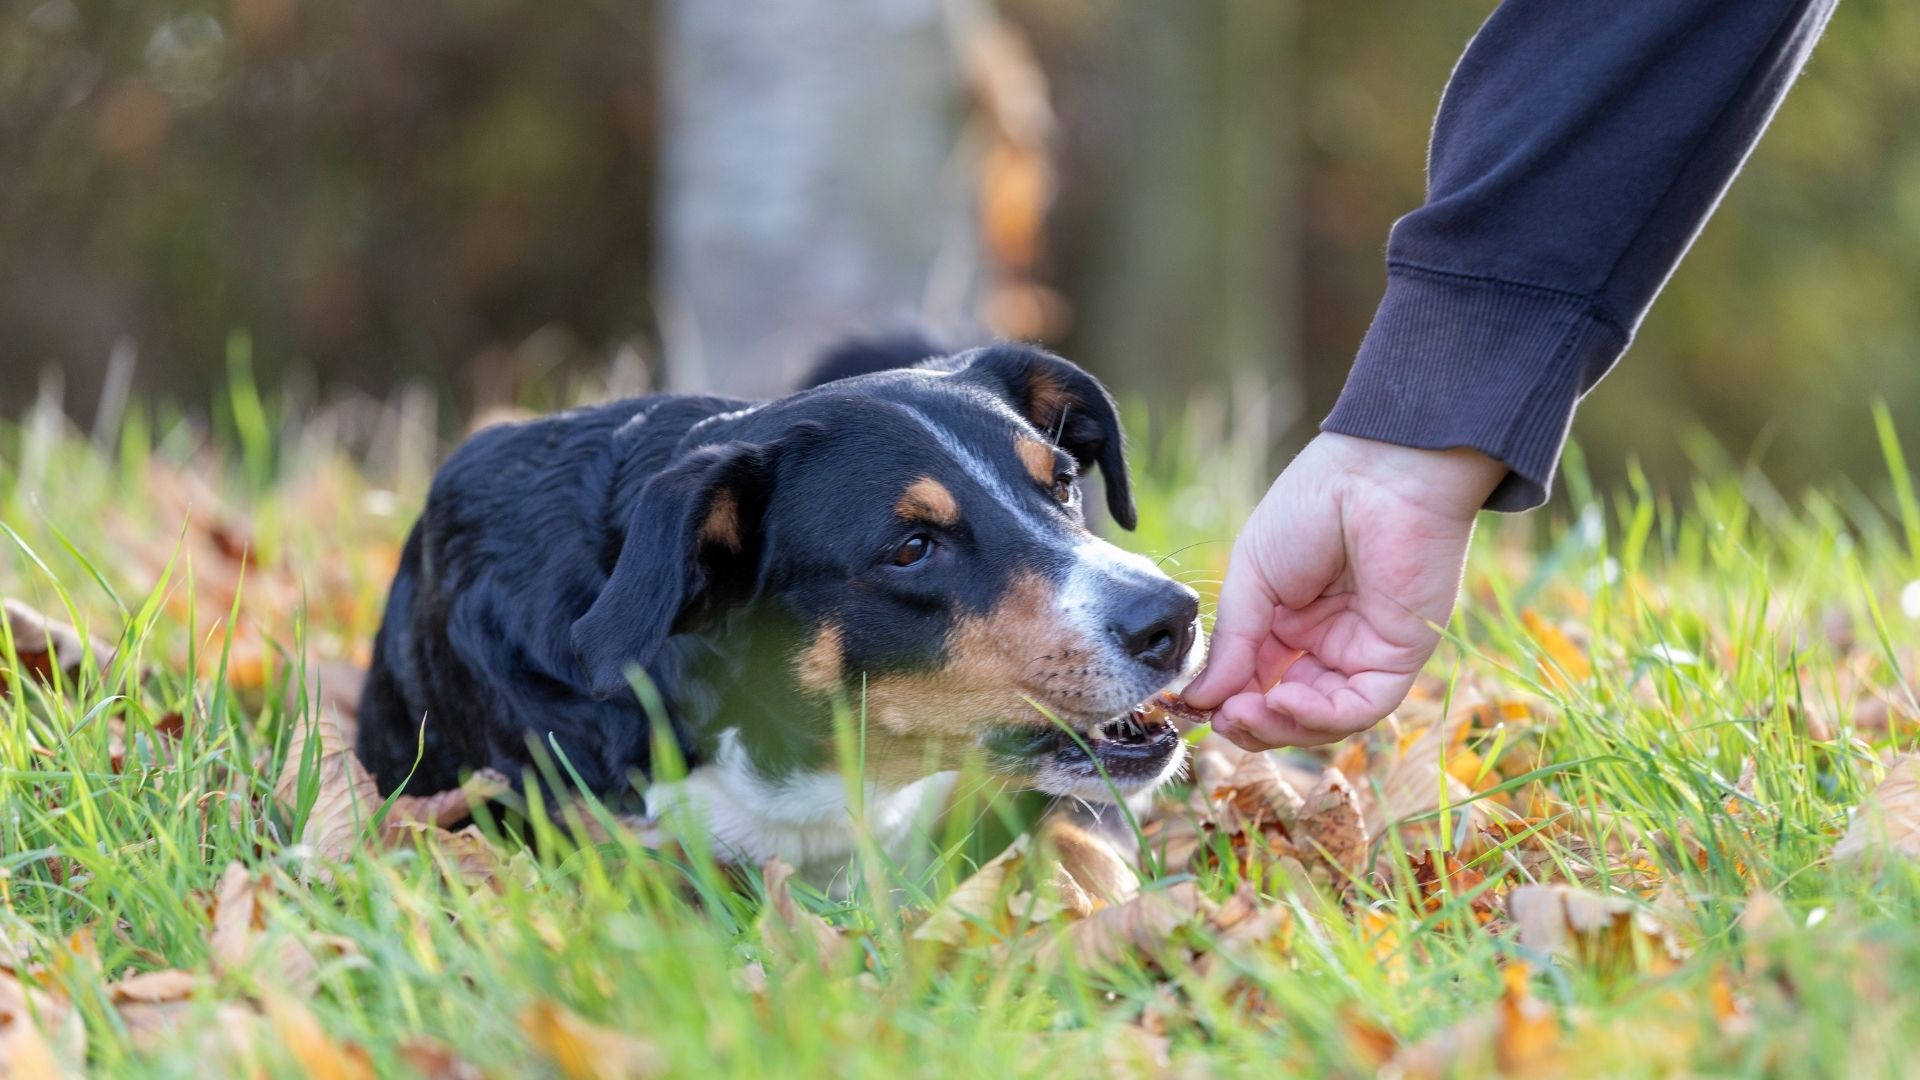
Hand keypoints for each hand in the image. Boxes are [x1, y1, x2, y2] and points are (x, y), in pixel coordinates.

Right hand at [1182, 432, 1505, 749]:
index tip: (1192, 708)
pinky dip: (1319, 717)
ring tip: (1245, 712)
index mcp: (1290, 621)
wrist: (1377, 473)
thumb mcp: (1251, 577)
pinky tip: (1284, 701)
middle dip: (1252, 723)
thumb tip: (1199, 700)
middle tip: (1220, 720)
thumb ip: (1231, 642)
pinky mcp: (1397, 657)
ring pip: (1323, 719)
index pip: (1256, 681)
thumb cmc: (1312, 506)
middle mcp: (1328, 644)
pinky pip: (1359, 708)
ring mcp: (1363, 653)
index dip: (1226, 701)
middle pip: (1289, 710)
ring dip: (1281, 727)